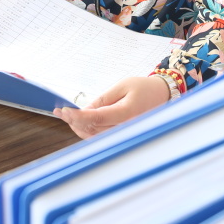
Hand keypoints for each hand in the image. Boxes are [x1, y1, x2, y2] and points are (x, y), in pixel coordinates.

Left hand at [54, 76, 169, 138]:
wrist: (162, 96)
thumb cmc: (144, 88)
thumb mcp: (122, 86)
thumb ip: (103, 100)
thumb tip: (85, 111)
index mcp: (127, 113)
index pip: (97, 118)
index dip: (78, 116)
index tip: (64, 111)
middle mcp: (126, 127)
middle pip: (93, 129)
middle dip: (74, 121)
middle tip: (60, 112)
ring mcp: (124, 133)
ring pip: (95, 136)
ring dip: (78, 127)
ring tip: (66, 116)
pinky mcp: (122, 134)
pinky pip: (101, 137)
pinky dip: (87, 131)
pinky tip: (78, 122)